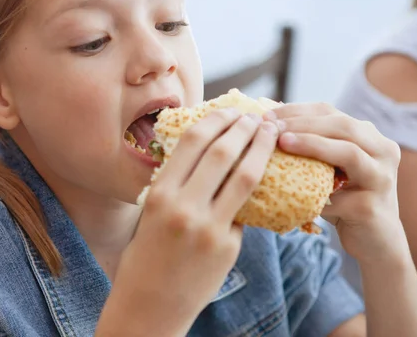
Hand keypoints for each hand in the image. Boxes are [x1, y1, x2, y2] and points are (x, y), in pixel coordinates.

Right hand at [97, 109, 278, 335]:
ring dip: (261, 149)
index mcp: (160, 193)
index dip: (216, 120)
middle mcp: (183, 206)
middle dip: (244, 128)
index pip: (193, 142)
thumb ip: (178, 186)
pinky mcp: (227, 247)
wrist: (149, 306)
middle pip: (223, 152)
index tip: (231, 111)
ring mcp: (208, 228)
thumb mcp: (152, 213)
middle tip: (257, 118)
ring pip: (244, 176)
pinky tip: (264, 176)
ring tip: (270, 134)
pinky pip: (245, 210)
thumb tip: (212, 155)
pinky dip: (255, 190)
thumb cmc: (146, 256)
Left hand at [269, 103, 403, 264]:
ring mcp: (382, 178)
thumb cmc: (343, 200)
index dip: (297, 110)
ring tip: (282, 142)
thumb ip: (311, 146)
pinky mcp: (372, 207)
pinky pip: (337, 197)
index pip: (330, 112)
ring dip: (312, 144)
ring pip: (349, 152)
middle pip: (342, 125)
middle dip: (302, 123)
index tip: (267, 115)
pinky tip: (288, 193)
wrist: (375, 241)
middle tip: (271, 127)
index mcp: (369, 136)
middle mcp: (383, 151)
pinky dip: (312, 193)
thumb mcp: (328, 168)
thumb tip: (267, 126)